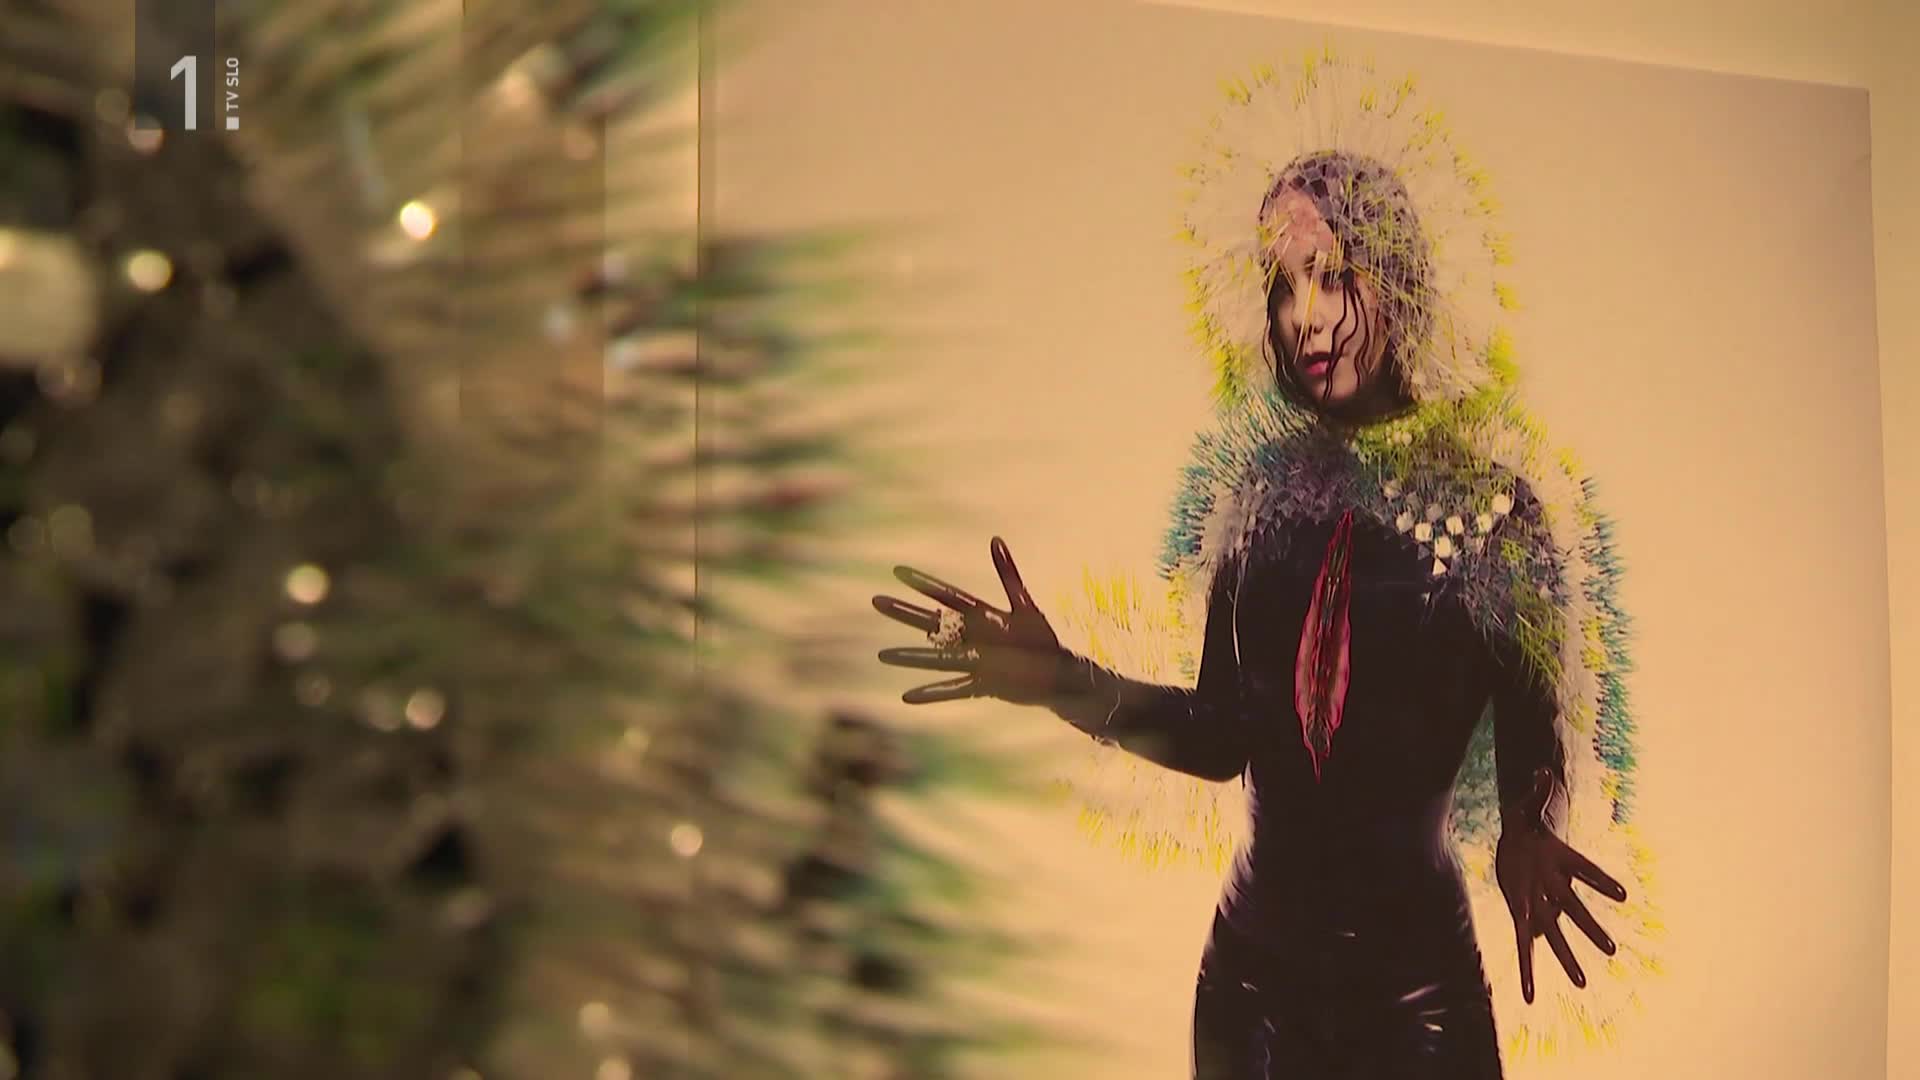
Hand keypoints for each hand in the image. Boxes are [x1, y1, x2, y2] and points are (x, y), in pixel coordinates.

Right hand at [872, 537, 1066, 704]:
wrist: (1056, 676)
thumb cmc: (1041, 638)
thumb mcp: (1025, 605)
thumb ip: (1008, 575)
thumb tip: (995, 539)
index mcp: (982, 615)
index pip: (948, 596)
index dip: (924, 584)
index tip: (898, 570)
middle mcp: (972, 637)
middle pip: (933, 624)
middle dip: (905, 613)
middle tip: (876, 601)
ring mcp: (974, 662)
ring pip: (936, 658)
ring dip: (911, 656)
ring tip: (882, 655)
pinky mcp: (981, 684)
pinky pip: (953, 688)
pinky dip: (932, 693)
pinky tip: (907, 696)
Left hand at [1495, 767, 1629, 1003]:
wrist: (1515, 842)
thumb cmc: (1526, 826)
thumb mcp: (1526, 809)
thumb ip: (1536, 793)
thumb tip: (1540, 770)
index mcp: (1561, 861)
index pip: (1584, 871)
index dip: (1600, 883)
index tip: (1622, 896)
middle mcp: (1554, 887)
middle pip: (1573, 910)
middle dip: (1589, 929)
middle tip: (1610, 950)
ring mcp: (1539, 903)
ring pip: (1554, 934)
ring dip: (1566, 958)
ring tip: (1581, 984)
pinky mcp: (1521, 913)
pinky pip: (1524, 944)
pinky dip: (1527, 969)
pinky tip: (1528, 994)